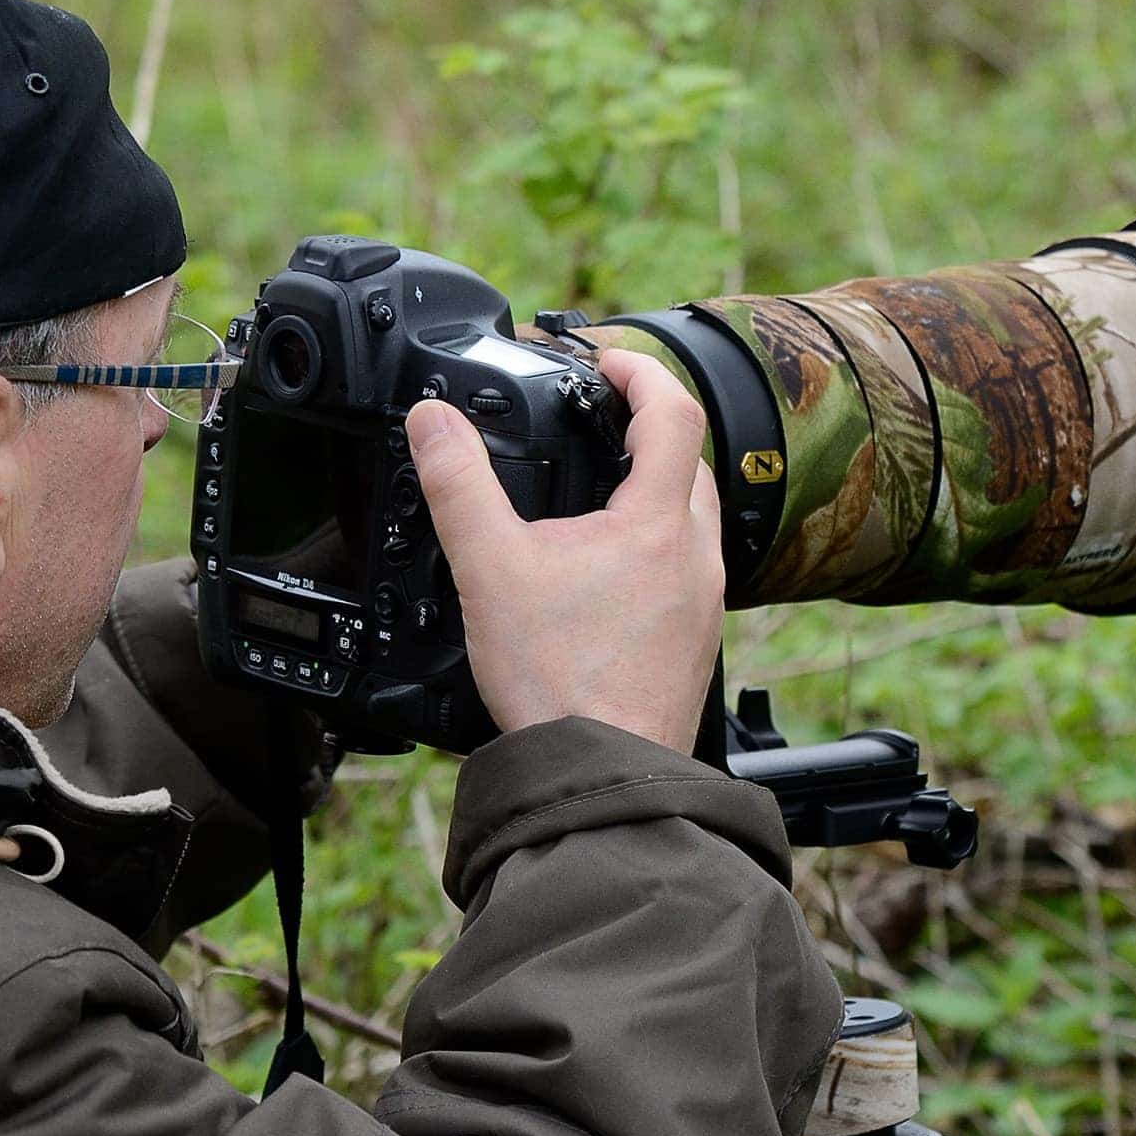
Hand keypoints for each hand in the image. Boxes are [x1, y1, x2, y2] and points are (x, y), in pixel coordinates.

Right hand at [406, 349, 723, 751]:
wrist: (601, 772)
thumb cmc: (558, 683)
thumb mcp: (489, 569)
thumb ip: (458, 486)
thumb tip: (433, 422)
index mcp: (657, 524)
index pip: (673, 412)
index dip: (641, 371)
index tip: (606, 362)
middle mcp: (695, 558)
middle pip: (690, 462)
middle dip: (648, 428)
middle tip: (600, 419)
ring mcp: (702, 604)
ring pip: (693, 519)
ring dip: (657, 489)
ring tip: (602, 492)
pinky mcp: (693, 642)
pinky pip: (687, 571)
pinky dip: (656, 548)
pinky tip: (610, 576)